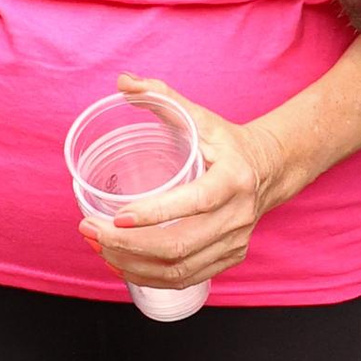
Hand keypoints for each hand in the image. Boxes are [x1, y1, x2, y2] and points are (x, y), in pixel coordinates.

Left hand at [78, 78, 272, 289]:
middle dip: (128, 245)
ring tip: (99, 248)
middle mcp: (238, 216)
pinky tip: (122, 264)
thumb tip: (123, 82)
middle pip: (179, 245)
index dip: (154, 214)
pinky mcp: (230, 258)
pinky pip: (185, 278)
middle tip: (91, 232)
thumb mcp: (200, 116)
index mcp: (233, 179)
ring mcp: (235, 241)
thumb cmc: (226, 143)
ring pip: (178, 268)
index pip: (194, 203)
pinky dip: (149, 277)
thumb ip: (161, 97)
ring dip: (132, 264)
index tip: (117, 217)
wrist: (269, 169)